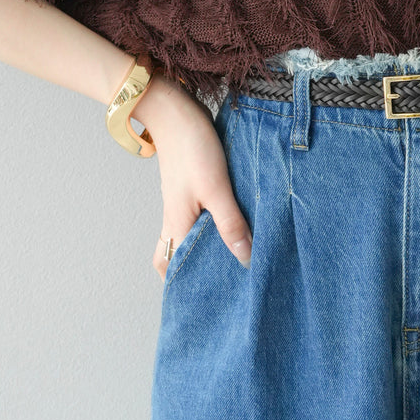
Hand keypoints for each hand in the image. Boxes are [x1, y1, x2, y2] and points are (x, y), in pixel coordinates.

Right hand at [132, 75, 252, 278]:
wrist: (175, 112)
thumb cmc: (192, 149)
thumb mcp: (216, 189)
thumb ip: (231, 224)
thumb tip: (245, 259)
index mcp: (177, 227)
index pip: (176, 272)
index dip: (188, 291)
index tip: (208, 307)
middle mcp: (174, 222)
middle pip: (175, 262)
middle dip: (193, 278)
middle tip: (221, 290)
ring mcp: (179, 208)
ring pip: (185, 242)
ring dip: (202, 254)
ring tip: (229, 263)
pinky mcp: (189, 194)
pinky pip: (194, 222)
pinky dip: (208, 232)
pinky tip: (231, 228)